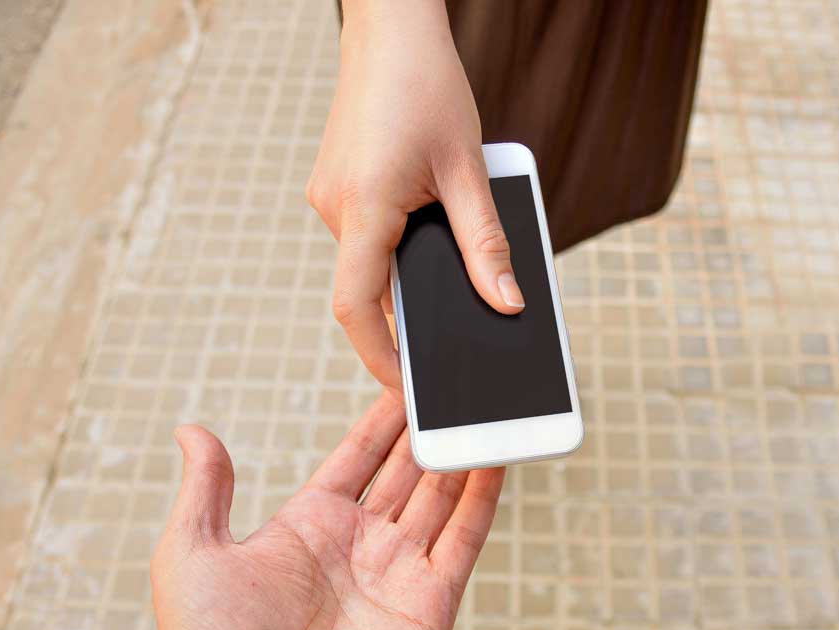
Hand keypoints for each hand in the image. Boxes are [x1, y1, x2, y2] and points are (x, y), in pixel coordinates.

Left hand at [101, 391, 504, 629]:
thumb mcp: (191, 553)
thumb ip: (206, 489)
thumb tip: (193, 431)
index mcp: (308, 526)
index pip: (358, 458)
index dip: (382, 420)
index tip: (404, 379)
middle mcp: (359, 546)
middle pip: (408, 472)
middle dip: (431, 428)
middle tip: (455, 384)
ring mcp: (397, 574)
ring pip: (442, 499)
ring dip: (462, 455)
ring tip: (483, 409)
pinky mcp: (428, 606)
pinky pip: (462, 542)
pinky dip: (482, 501)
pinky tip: (495, 460)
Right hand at [306, 0, 524, 387]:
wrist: (389, 28)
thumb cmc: (426, 84)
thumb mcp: (469, 169)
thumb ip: (487, 243)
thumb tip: (507, 303)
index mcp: (363, 207)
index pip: (354, 306)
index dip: (379, 357)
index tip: (409, 386)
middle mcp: (335, 208)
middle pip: (366, 290)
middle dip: (407, 321)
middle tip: (450, 346)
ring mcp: (331, 197)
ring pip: (369, 262)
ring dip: (408, 277)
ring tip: (452, 271)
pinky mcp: (339, 187)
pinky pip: (368, 236)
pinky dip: (398, 248)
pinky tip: (432, 226)